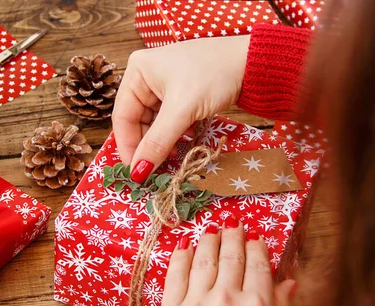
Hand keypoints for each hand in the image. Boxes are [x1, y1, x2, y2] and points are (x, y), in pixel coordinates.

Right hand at [111, 35, 249, 182]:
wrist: (251, 62)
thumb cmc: (214, 75)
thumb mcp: (182, 110)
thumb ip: (158, 142)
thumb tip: (138, 172)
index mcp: (137, 71)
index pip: (123, 117)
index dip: (128, 147)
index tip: (136, 173)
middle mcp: (146, 76)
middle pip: (137, 121)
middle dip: (148, 145)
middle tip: (155, 169)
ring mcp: (163, 84)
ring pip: (154, 123)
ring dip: (163, 141)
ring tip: (174, 155)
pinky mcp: (180, 93)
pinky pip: (169, 120)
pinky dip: (175, 133)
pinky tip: (186, 139)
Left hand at [158, 215, 296, 305]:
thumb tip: (288, 281)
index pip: (257, 264)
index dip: (256, 246)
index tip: (255, 239)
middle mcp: (227, 301)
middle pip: (230, 256)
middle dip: (233, 236)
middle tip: (233, 226)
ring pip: (203, 260)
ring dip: (209, 240)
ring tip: (211, 231)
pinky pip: (175, 276)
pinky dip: (181, 258)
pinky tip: (185, 247)